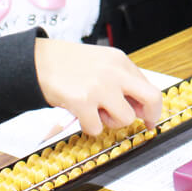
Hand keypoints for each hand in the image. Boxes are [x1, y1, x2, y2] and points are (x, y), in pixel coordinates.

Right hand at [34, 38, 161, 135]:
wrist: (38, 61)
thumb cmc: (68, 64)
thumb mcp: (102, 63)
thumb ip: (122, 80)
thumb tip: (141, 107)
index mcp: (120, 61)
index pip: (149, 87)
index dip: (153, 107)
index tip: (150, 118)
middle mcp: (114, 72)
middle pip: (151, 99)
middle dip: (151, 115)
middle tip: (144, 124)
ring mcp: (100, 87)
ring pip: (125, 119)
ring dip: (111, 122)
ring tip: (96, 111)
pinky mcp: (83, 101)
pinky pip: (97, 128)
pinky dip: (89, 126)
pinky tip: (80, 114)